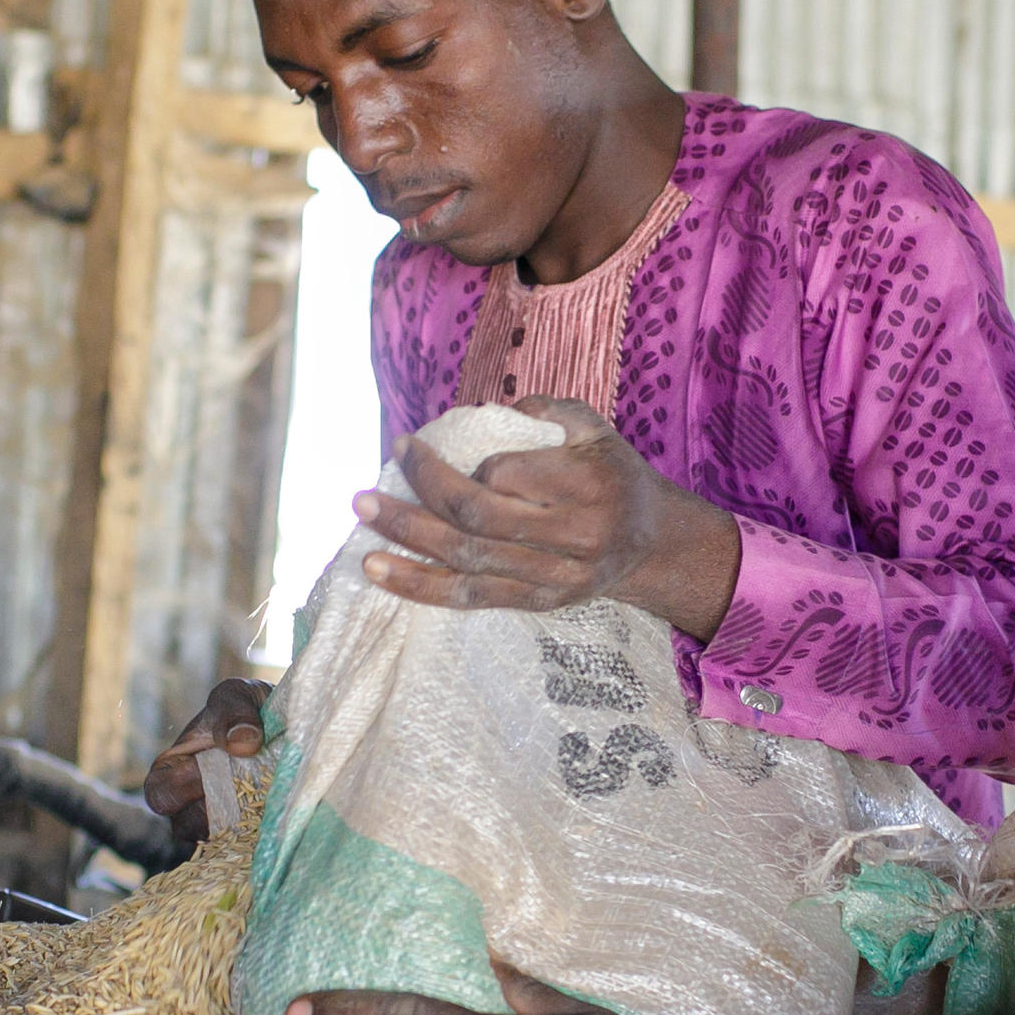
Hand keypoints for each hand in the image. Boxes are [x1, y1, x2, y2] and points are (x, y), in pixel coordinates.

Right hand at [141, 677, 269, 847]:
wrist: (288, 722)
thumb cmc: (250, 707)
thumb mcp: (238, 695)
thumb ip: (233, 710)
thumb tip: (240, 742)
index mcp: (174, 767)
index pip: (159, 794)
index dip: (178, 788)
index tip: (205, 771)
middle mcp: (191, 800)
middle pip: (185, 826)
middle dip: (212, 812)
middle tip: (244, 790)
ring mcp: (221, 819)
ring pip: (219, 840)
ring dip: (241, 825)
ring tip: (267, 800)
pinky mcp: (251, 831)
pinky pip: (249, 846)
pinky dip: (263, 835)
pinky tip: (281, 814)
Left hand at [357, 400, 744, 641]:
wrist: (651, 542)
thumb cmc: (611, 474)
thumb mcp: (594, 428)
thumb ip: (545, 410)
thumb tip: (487, 413)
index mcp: (589, 485)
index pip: (506, 474)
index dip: (464, 464)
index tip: (433, 450)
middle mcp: (574, 536)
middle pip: (479, 518)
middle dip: (420, 493)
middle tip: (376, 475)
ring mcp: (555, 577)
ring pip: (468, 561)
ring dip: (407, 540)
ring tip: (363, 516)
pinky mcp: (537, 603)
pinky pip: (470, 598)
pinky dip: (419, 586)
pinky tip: (379, 570)